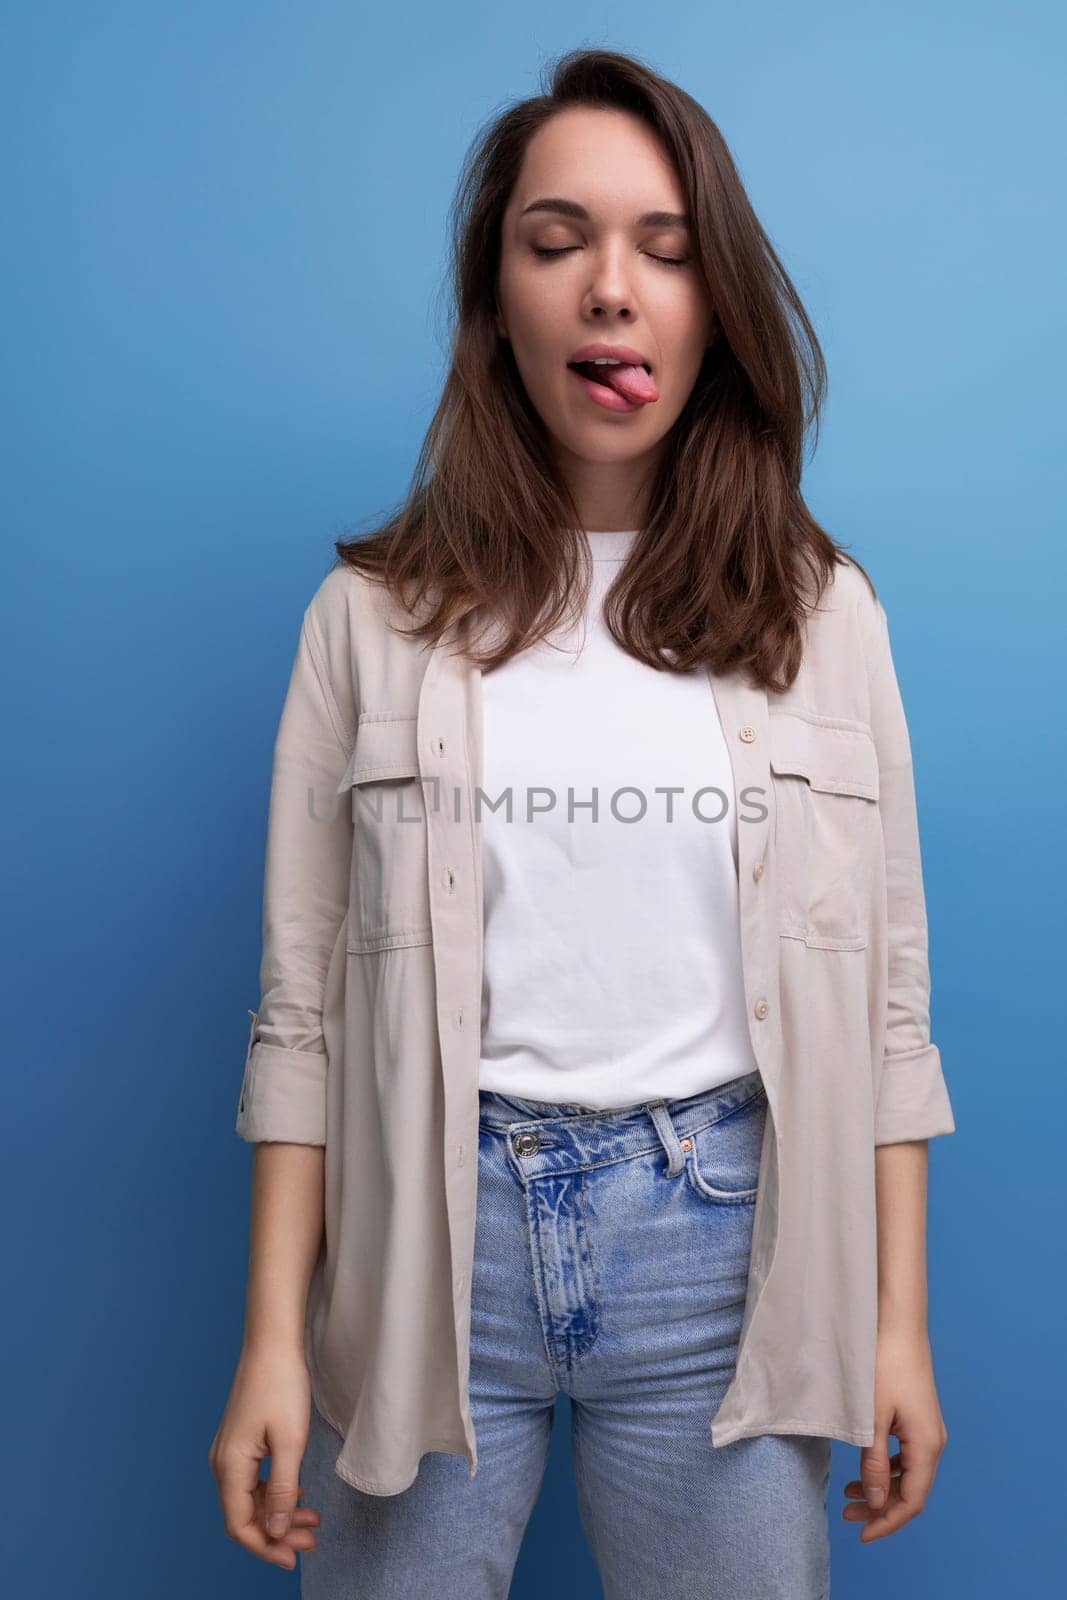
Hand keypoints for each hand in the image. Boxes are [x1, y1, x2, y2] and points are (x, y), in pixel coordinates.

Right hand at [208, 1343, 321, 1569]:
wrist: (272, 1343)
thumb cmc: (282, 1386)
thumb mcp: (290, 1441)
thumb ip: (282, 1490)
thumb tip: (275, 1531)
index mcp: (230, 1465)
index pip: (240, 1524)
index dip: (265, 1547)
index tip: (293, 1558)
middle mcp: (223, 1462)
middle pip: (246, 1514)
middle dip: (277, 1533)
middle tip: (311, 1539)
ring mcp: (230, 1451)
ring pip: (251, 1498)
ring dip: (279, 1513)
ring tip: (312, 1519)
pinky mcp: (241, 1441)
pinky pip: (254, 1480)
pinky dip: (275, 1493)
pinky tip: (298, 1494)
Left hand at [842, 1323, 948, 1542]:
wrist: (896, 1323)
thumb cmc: (882, 1365)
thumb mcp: (872, 1418)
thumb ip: (874, 1464)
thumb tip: (877, 1503)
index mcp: (927, 1445)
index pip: (912, 1500)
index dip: (888, 1522)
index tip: (862, 1535)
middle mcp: (933, 1441)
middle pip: (911, 1490)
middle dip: (880, 1508)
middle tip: (847, 1515)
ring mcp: (926, 1429)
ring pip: (907, 1474)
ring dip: (881, 1488)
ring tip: (849, 1495)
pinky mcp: (916, 1417)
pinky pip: (905, 1455)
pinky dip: (885, 1468)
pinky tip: (864, 1468)